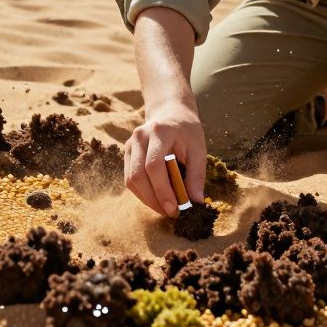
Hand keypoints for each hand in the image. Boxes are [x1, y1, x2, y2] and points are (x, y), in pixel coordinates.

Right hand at [124, 101, 206, 217]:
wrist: (171, 112)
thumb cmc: (187, 131)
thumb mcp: (199, 148)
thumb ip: (197, 174)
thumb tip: (196, 201)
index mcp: (159, 132)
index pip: (154, 165)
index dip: (162, 190)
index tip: (174, 208)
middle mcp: (139, 136)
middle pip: (138, 175)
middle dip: (154, 199)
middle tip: (171, 213)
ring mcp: (130, 144)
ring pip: (131, 179)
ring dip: (147, 199)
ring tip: (165, 209)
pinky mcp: (127, 152)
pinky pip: (129, 178)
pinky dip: (142, 193)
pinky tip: (156, 199)